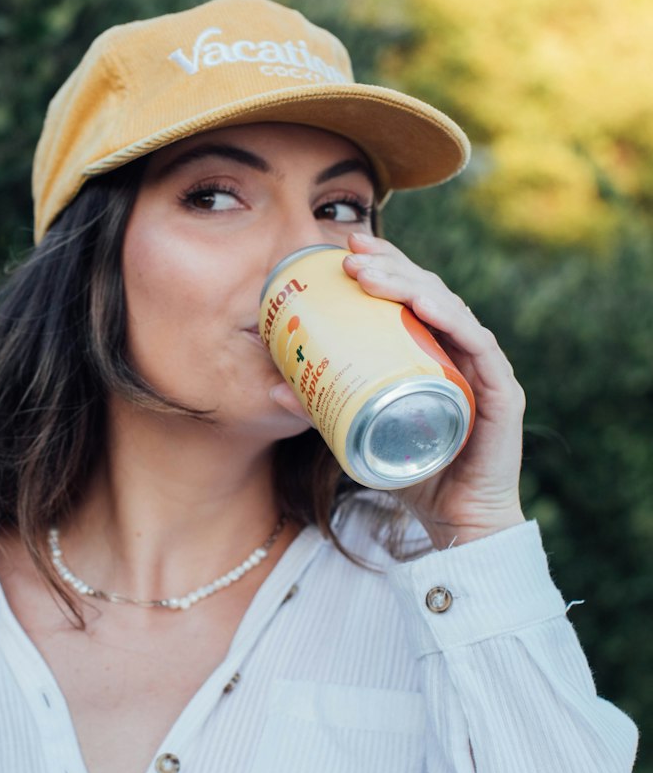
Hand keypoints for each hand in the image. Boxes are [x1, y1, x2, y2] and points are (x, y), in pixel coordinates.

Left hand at [337, 230, 525, 548]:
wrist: (457, 525)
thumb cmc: (412, 473)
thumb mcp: (358, 432)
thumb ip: (322, 409)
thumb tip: (270, 385)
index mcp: (434, 351)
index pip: (411, 294)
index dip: (385, 264)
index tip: (347, 247)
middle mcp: (462, 351)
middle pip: (429, 292)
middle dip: (390, 265)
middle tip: (350, 254)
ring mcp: (484, 369)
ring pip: (451, 308)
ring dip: (410, 283)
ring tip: (370, 274)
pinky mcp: (502, 392)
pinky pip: (478, 345)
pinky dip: (451, 319)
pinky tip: (424, 304)